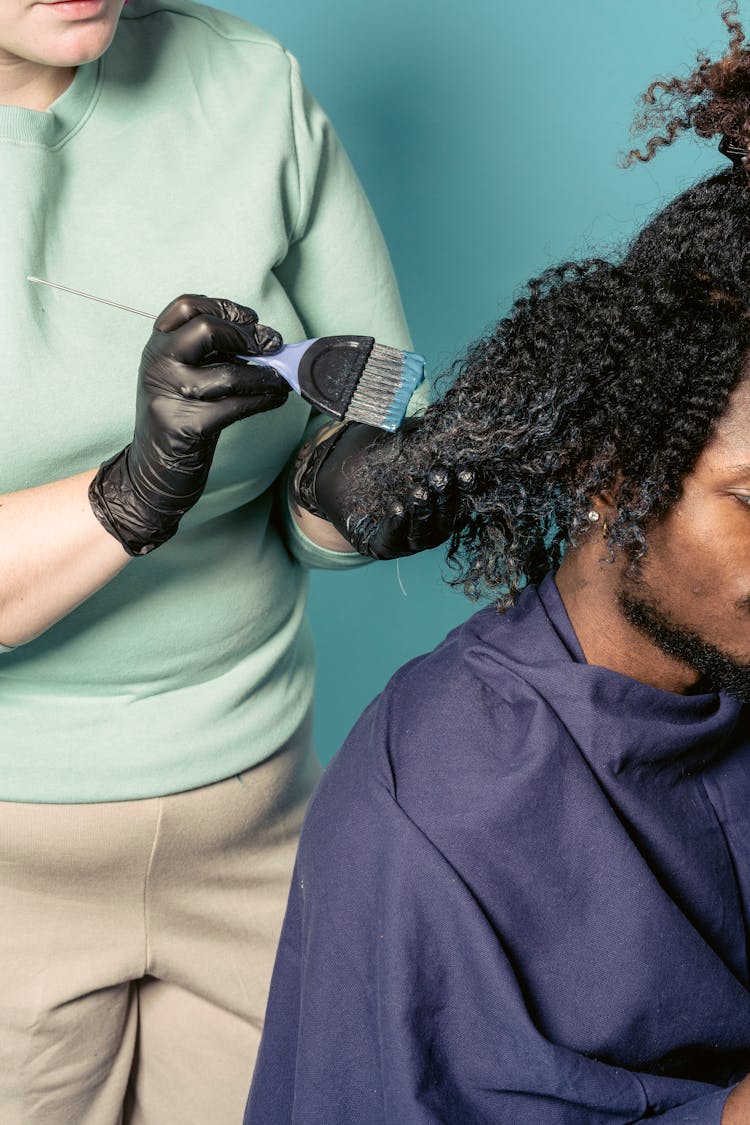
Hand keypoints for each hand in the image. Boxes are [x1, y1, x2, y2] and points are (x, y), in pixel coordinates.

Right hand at [89, 294, 287, 554]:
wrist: (152, 471)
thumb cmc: (181, 420)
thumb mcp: (186, 377)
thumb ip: (212, 354)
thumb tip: (264, 337)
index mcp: (158, 346)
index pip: (187, 306)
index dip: (225, 307)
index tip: (252, 320)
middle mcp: (158, 365)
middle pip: (206, 329)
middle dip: (247, 335)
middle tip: (273, 345)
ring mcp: (169, 395)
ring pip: (228, 373)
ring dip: (265, 375)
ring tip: (282, 379)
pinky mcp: (186, 426)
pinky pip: (235, 407)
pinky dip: (263, 400)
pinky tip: (277, 399)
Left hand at [292, 421, 471, 559]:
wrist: (335, 475)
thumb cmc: (376, 458)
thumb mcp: (405, 445)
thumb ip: (429, 440)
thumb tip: (456, 426)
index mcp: (442, 503)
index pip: (462, 499)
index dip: (466, 487)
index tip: (466, 470)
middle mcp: (430, 526)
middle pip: (445, 518)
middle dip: (445, 497)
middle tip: (441, 476)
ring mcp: (408, 540)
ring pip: (422, 533)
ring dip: (422, 511)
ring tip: (419, 490)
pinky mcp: (382, 546)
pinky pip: (393, 539)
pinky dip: (396, 525)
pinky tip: (396, 507)